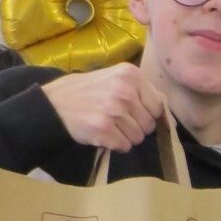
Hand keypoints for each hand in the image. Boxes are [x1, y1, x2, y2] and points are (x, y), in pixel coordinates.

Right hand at [42, 63, 163, 151]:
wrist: (53, 104)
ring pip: (138, 138)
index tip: (132, 113)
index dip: (147, 114)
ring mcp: (114, 110)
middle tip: (116, 120)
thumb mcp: (114, 78)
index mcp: (131, 74)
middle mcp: (125, 90)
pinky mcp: (104, 129)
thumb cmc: (87, 92)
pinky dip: (114, 145)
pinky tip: (101, 133)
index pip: (158, 106)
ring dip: (124, 137)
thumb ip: (140, 91)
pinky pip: (124, 146)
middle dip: (136, 127)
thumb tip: (167, 112)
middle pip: (149, 124)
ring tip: (107, 125)